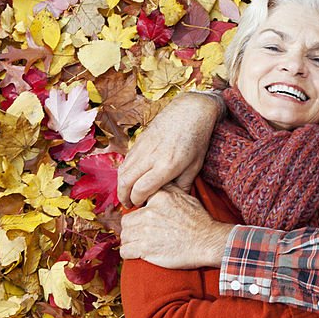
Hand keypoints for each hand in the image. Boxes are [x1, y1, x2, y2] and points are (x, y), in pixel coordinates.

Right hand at [118, 91, 222, 206]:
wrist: (190, 111)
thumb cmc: (197, 140)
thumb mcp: (195, 166)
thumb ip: (183, 185)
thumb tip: (176, 201)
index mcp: (166, 166)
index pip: (141, 190)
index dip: (138, 201)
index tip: (141, 205)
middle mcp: (151, 157)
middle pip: (125, 182)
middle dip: (124, 197)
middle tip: (129, 204)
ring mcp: (143, 147)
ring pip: (122, 171)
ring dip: (121, 185)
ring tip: (127, 193)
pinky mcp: (139, 140)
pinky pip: (126, 159)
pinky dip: (124, 171)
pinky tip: (132, 177)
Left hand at [119, 186, 233, 268]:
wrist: (207, 242)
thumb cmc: (199, 221)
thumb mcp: (185, 196)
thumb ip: (169, 189)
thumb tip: (159, 184)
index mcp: (158, 198)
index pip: (136, 201)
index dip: (138, 211)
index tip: (142, 218)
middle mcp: (149, 213)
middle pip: (126, 221)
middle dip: (132, 228)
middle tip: (141, 233)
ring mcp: (145, 231)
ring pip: (124, 236)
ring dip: (130, 241)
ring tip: (140, 244)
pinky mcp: (144, 249)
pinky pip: (125, 251)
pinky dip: (129, 253)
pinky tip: (138, 253)